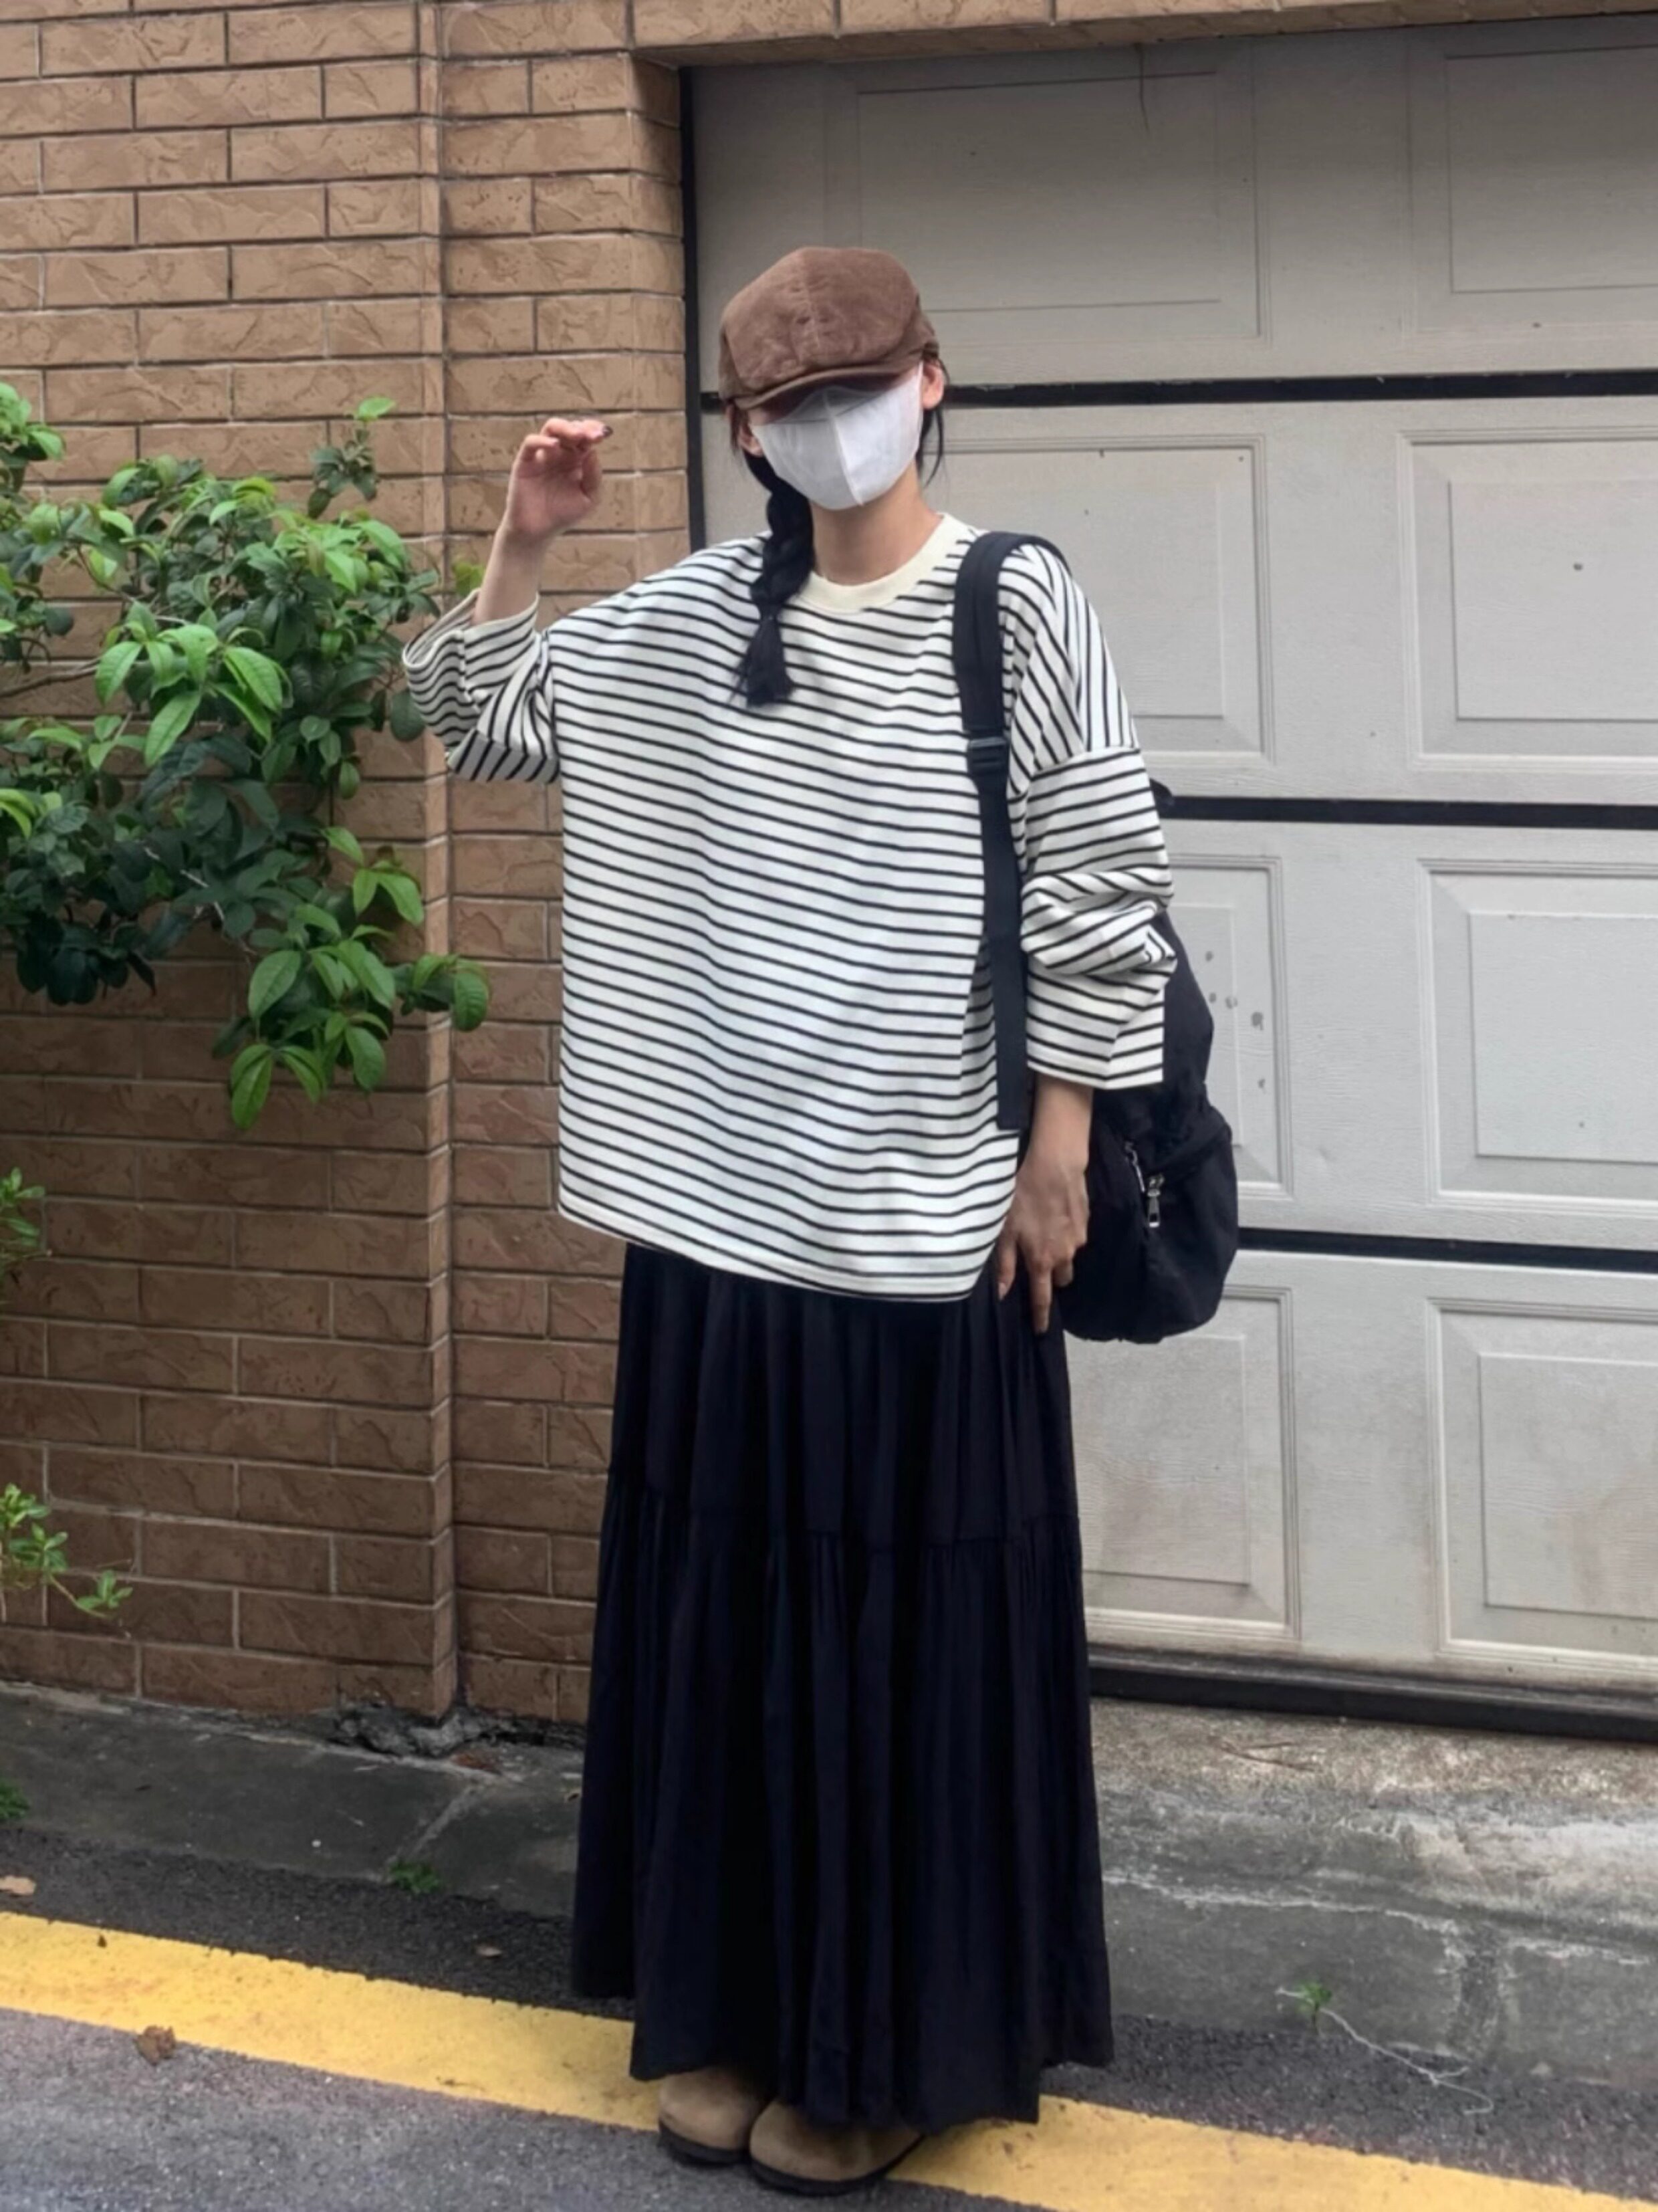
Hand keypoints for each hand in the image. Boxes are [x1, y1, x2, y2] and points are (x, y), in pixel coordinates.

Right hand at [499, 416, 609, 546]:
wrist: (537, 532)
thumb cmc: (563, 515)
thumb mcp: (588, 498)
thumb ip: (594, 476)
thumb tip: (593, 452)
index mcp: (577, 460)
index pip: (586, 438)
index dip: (594, 431)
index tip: (604, 434)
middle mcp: (560, 453)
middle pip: (570, 429)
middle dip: (583, 428)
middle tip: (593, 436)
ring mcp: (542, 455)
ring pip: (551, 429)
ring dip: (565, 427)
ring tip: (577, 435)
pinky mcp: (525, 461)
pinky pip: (531, 443)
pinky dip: (542, 440)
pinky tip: (554, 446)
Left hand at [995, 1078, 1091, 1333]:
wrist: (1056, 1165)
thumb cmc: (1023, 1196)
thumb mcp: (1005, 1231)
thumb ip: (1004, 1264)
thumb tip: (1001, 1294)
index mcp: (1042, 1261)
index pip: (1043, 1298)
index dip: (1042, 1317)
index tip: (1042, 1332)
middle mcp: (1064, 1255)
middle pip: (1061, 1279)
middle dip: (1051, 1278)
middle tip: (1038, 1266)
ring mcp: (1079, 1238)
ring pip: (1070, 1257)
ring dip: (1059, 1254)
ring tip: (1045, 1235)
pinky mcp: (1086, 1221)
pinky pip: (1076, 1237)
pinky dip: (1066, 1233)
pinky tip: (1055, 1217)